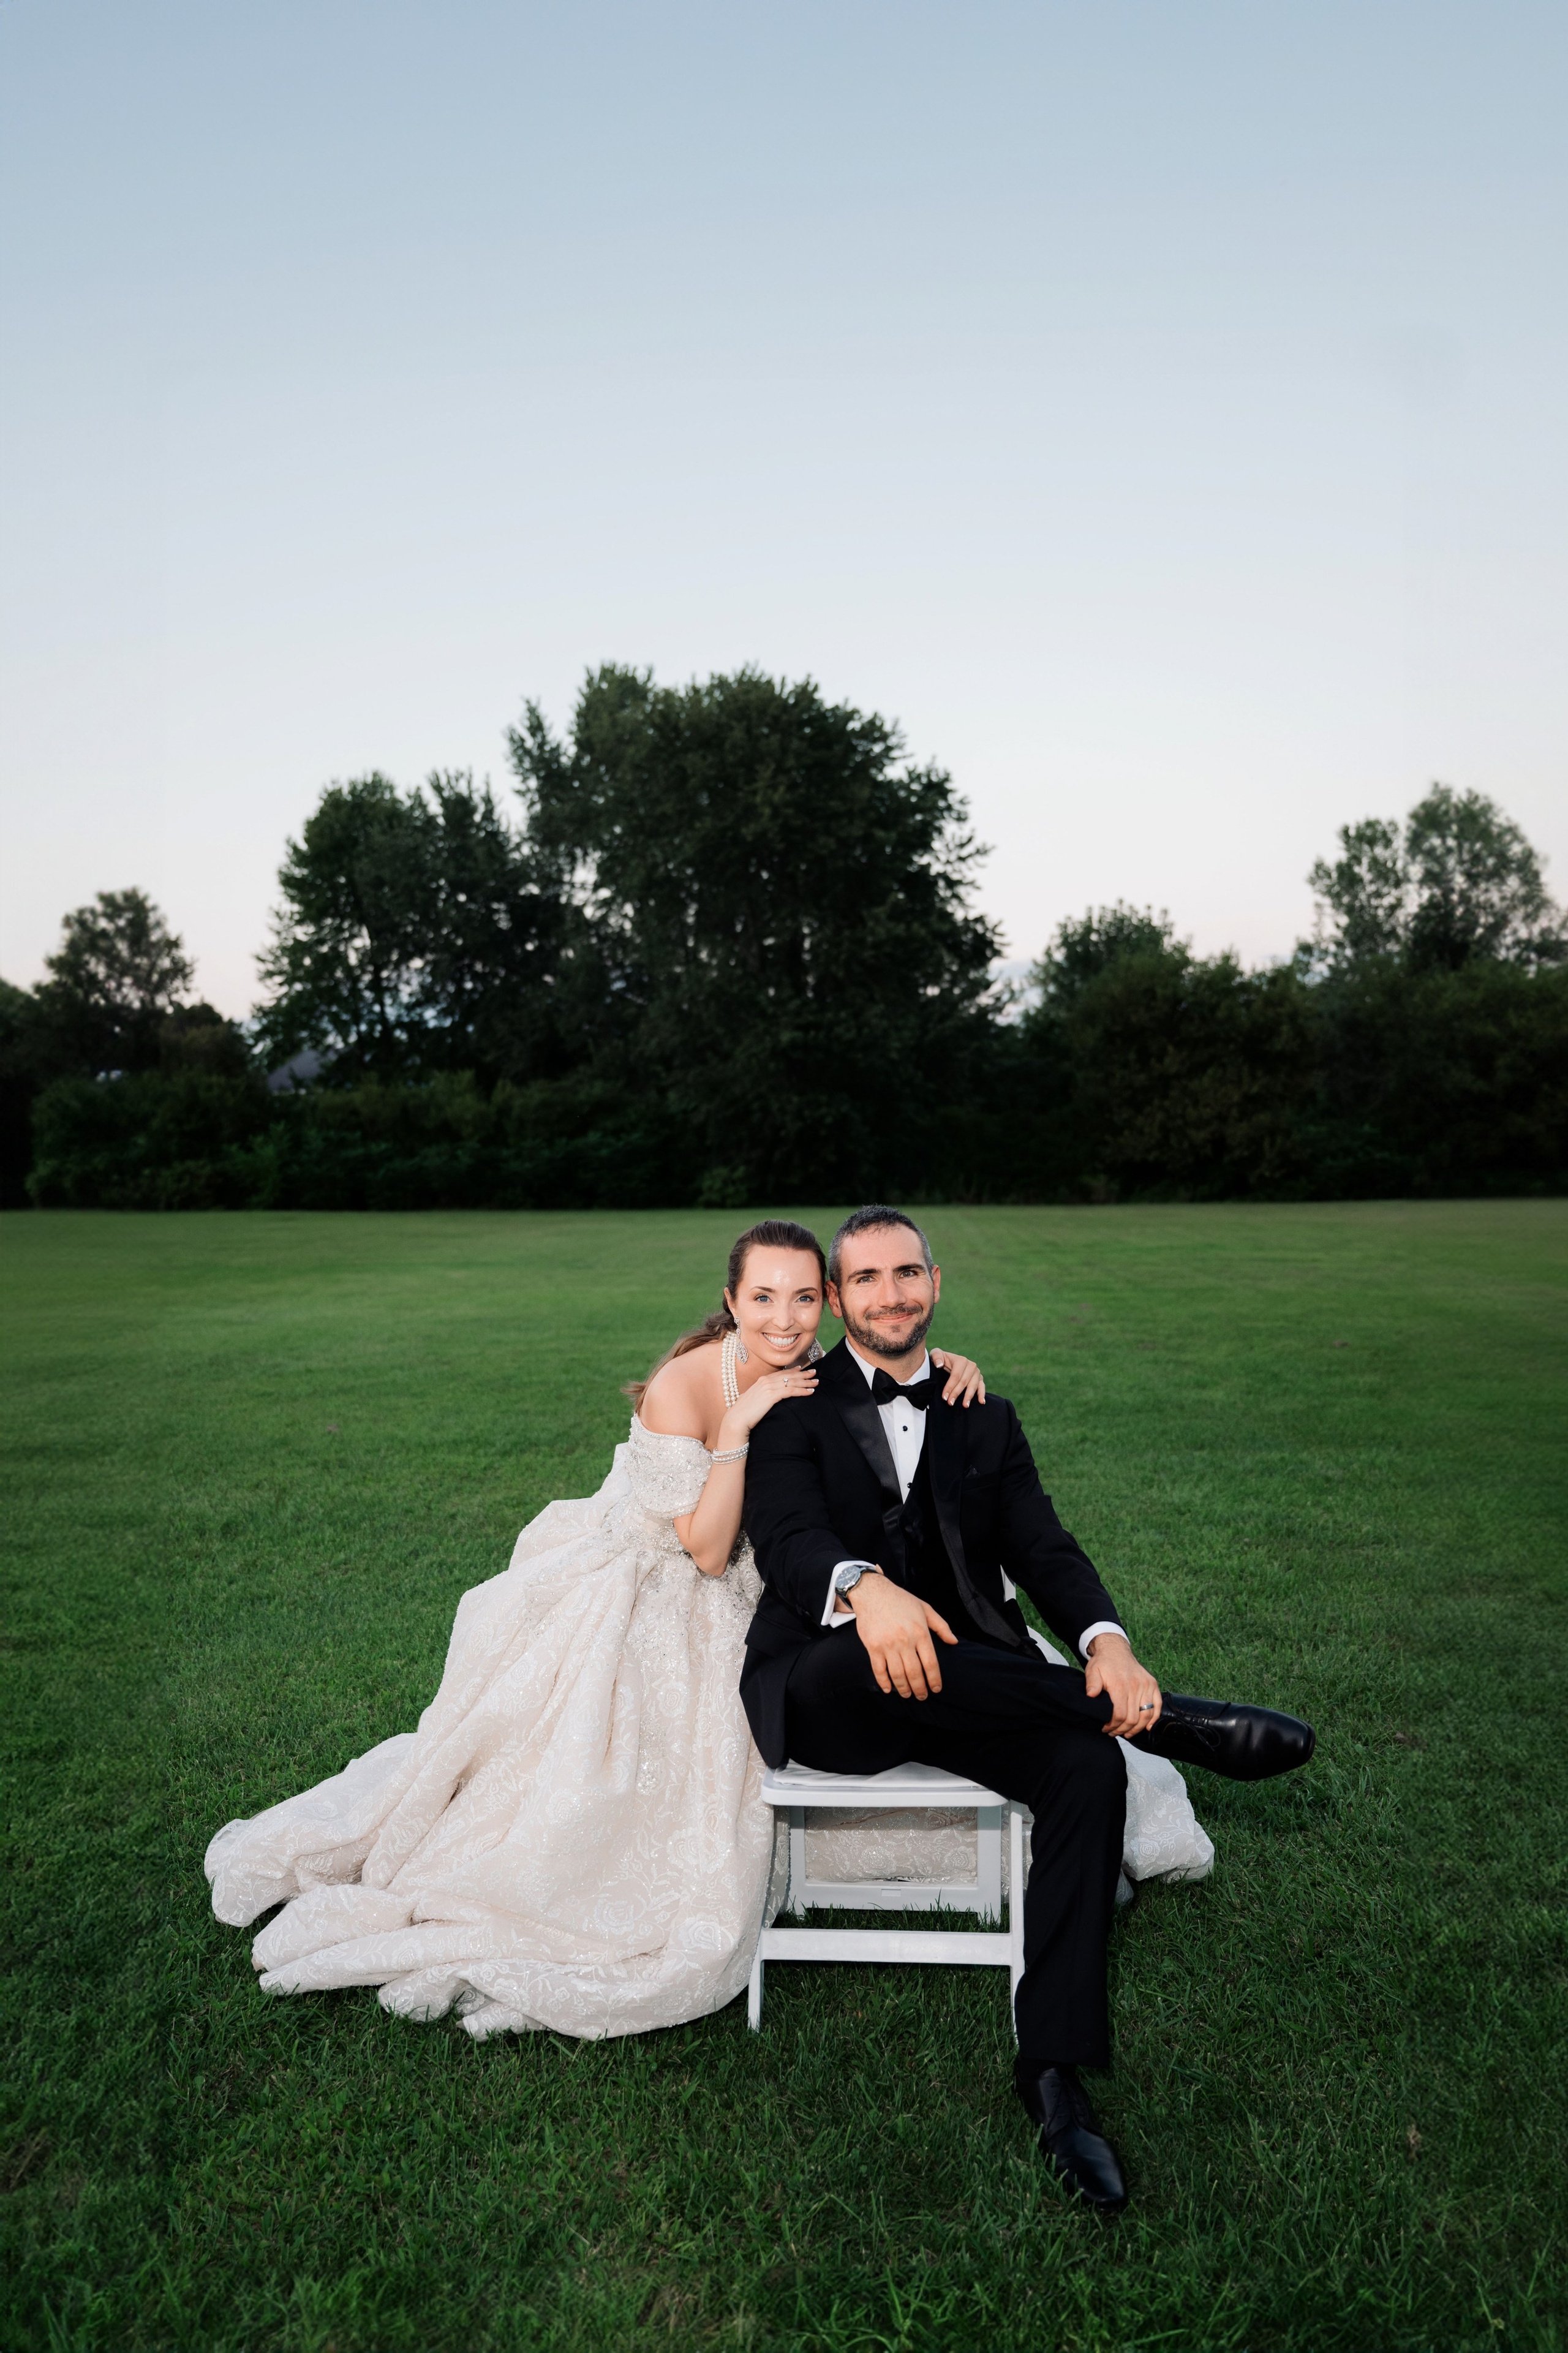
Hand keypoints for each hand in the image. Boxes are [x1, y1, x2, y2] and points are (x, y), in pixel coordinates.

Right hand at [723, 1359, 818, 1441]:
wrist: (737, 1419)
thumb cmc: (744, 1413)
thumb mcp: (754, 1400)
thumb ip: (762, 1395)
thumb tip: (768, 1398)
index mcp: (761, 1380)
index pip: (781, 1373)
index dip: (793, 1371)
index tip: (802, 1369)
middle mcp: (766, 1381)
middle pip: (789, 1375)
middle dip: (803, 1374)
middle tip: (814, 1372)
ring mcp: (769, 1387)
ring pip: (792, 1382)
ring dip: (806, 1382)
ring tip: (816, 1382)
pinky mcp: (772, 1395)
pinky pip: (791, 1391)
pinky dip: (802, 1391)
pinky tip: (810, 1392)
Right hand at [848, 1572, 957, 1699]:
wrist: (873, 1593)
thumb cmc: (901, 1600)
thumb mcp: (925, 1608)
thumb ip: (941, 1626)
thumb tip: (954, 1642)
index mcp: (920, 1632)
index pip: (930, 1663)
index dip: (934, 1679)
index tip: (936, 1688)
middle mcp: (905, 1640)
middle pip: (914, 1673)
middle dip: (920, 1689)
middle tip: (922, 1697)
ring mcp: (887, 1645)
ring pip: (897, 1674)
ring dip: (904, 1689)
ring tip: (907, 1695)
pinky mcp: (873, 1647)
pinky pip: (879, 1670)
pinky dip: (884, 1682)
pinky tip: (889, 1689)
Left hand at [930, 1348, 985, 1406]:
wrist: (949, 1361)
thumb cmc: (941, 1359)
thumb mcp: (936, 1354)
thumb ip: (936, 1356)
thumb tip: (939, 1364)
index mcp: (961, 1360)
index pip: (955, 1376)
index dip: (950, 1387)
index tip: (944, 1397)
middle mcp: (971, 1366)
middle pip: (963, 1382)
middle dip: (956, 1393)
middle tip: (950, 1403)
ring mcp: (976, 1372)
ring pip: (973, 1386)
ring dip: (969, 1396)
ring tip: (965, 1406)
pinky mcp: (980, 1378)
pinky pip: (982, 1386)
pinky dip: (982, 1394)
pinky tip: (981, 1402)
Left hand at [1084, 1632, 1161, 1737]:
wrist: (1115, 1650)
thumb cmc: (1103, 1663)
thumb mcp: (1093, 1671)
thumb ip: (1092, 1684)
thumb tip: (1090, 1696)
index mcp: (1120, 1686)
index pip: (1119, 1715)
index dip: (1113, 1726)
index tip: (1106, 1728)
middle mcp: (1136, 1686)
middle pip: (1132, 1718)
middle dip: (1122, 1730)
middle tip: (1114, 1732)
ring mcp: (1146, 1685)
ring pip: (1146, 1715)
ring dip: (1137, 1728)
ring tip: (1127, 1733)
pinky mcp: (1152, 1684)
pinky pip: (1157, 1705)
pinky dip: (1154, 1719)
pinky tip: (1147, 1727)